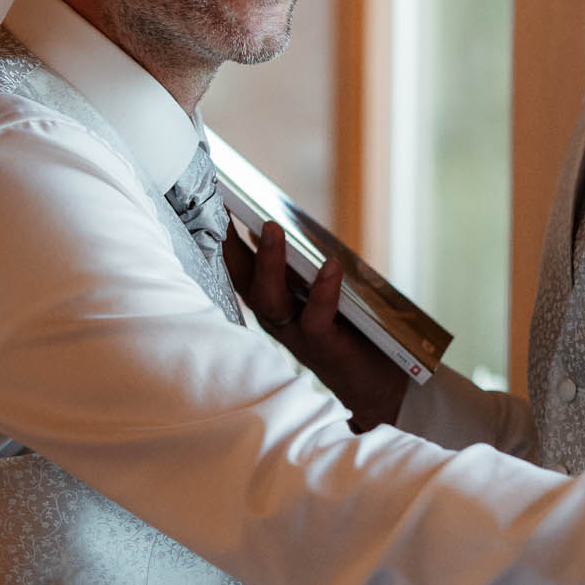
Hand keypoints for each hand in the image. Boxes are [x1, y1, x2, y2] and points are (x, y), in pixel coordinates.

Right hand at [224, 223, 407, 430]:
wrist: (374, 384)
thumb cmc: (344, 330)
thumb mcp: (313, 291)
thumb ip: (290, 267)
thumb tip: (262, 229)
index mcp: (270, 299)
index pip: (237, 264)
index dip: (221, 235)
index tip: (210, 200)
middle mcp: (274, 317)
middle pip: (242, 280)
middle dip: (228, 244)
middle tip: (222, 208)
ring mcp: (294, 334)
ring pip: (271, 298)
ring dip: (269, 262)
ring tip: (272, 228)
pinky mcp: (323, 346)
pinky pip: (317, 318)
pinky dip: (323, 291)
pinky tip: (331, 266)